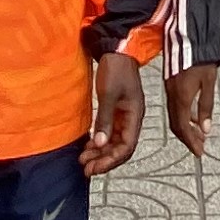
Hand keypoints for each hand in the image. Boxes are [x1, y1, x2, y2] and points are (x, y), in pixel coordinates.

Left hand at [84, 53, 143, 175]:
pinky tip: (89, 146)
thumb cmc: (116, 69)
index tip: (94, 168)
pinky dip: (99, 141)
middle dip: (104, 160)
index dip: (110, 160)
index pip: (126, 147)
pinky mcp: (116, 111)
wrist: (117, 51)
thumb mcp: (109, 94)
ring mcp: (124, 116)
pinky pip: (110, 133)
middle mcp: (132, 119)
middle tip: (86, 168)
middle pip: (121, 148)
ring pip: (114, 142)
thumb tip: (101, 143)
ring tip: (84, 159)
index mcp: (135, 116)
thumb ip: (105, 119)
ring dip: (100, 153)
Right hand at [166, 63, 219, 157]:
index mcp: (181, 97)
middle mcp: (172, 96)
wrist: (189, 39)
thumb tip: (206, 129)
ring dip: (186, 129)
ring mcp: (169, 91)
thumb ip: (206, 107)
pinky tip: (194, 119)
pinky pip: (174, 108)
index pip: (183, 127)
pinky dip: (184, 118)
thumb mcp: (209, 84)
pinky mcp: (170, 86)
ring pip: (175, 117)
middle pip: (177, 125)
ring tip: (199, 136)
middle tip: (199, 147)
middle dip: (188, 139)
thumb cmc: (201, 59)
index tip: (199, 152)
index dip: (191, 142)